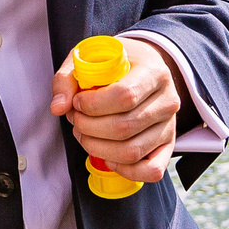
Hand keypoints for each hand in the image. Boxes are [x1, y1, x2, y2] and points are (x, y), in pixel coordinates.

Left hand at [50, 40, 179, 185]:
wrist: (143, 69)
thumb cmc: (116, 64)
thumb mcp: (90, 58)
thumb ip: (67, 79)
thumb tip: (58, 107)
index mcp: (153, 72)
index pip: (125, 96)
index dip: (93, 105)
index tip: (77, 102)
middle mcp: (167, 100)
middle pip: (124, 127)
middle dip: (89, 128)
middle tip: (75, 119)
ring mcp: (169, 125)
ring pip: (132, 151)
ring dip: (98, 148)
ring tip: (85, 134)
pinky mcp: (168, 145)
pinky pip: (152, 170)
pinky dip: (126, 170)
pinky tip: (108, 157)